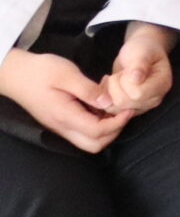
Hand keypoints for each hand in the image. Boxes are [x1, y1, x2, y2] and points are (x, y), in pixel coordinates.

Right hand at [0, 50, 123, 153]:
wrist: (15, 74)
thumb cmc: (40, 71)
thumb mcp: (67, 74)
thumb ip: (89, 90)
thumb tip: (109, 102)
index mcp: (65, 116)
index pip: (97, 131)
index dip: (118, 123)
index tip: (128, 108)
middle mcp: (62, 127)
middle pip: (94, 145)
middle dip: (114, 132)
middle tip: (123, 111)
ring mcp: (59, 127)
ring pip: (87, 141)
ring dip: (105, 130)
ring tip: (113, 108)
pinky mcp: (59, 122)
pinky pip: (81, 133)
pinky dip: (95, 125)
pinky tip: (100, 107)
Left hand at [101, 24, 175, 115]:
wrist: (139, 53)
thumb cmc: (143, 49)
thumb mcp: (142, 51)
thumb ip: (139, 64)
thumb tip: (135, 79)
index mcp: (161, 85)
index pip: (137, 93)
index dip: (125, 81)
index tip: (128, 69)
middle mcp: (154, 100)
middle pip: (124, 103)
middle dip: (116, 85)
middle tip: (122, 73)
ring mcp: (142, 107)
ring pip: (115, 108)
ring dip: (109, 91)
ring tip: (117, 78)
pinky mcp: (129, 110)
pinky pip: (110, 110)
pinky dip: (106, 97)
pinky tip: (110, 86)